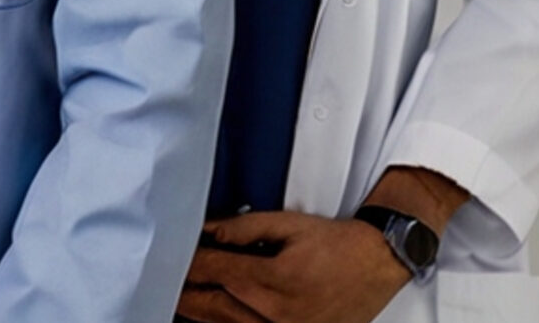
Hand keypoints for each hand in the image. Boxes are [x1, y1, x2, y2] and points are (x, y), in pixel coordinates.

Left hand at [176, 211, 407, 322]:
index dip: (188, 264)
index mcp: (276, 279)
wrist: (378, 265)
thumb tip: (205, 230)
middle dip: (184, 293)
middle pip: (212, 306)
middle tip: (160, 282)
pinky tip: (210, 316)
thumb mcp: (286, 224)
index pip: (214, 272)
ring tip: (180, 299)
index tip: (168, 257)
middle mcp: (279, 313)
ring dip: (199, 313)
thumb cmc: (335, 243)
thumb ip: (241, 228)